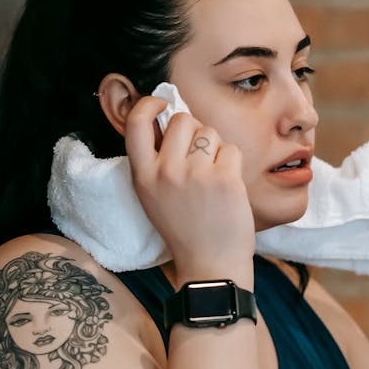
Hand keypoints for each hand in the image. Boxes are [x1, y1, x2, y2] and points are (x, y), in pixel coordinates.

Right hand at [125, 98, 255, 282]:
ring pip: (209, 131)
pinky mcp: (224, 178)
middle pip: (183, 120)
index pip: (136, 122)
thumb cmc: (184, 228)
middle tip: (198, 160)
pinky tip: (226, 187)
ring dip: (215, 148)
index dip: (150, 104)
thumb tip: (169, 114)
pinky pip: (231, 149)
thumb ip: (157, 160)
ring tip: (211, 177)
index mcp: (142, 176)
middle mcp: (165, 172)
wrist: (210, 265)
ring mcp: (195, 174)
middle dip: (194, 132)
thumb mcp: (153, 196)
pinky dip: (232, 163)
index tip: (162, 105)